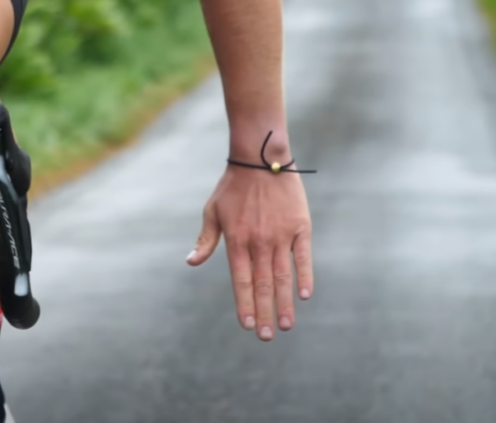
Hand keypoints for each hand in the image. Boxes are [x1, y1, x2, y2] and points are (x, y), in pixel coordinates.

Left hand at [187, 165, 312, 341]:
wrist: (260, 159)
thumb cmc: (232, 187)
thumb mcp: (212, 212)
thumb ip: (205, 241)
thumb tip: (191, 262)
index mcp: (236, 241)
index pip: (240, 281)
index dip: (244, 305)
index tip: (248, 326)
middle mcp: (258, 242)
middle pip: (262, 285)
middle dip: (265, 313)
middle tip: (269, 336)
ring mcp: (280, 235)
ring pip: (283, 276)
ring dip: (285, 302)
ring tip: (287, 325)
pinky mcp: (300, 227)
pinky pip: (303, 257)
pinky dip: (304, 276)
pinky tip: (304, 295)